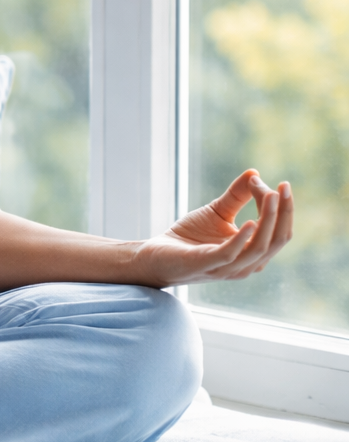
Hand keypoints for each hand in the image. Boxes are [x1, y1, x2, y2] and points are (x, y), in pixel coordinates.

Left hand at [135, 170, 293, 286]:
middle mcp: (247, 265)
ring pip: (259, 248)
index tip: (279, 183)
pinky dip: (242, 239)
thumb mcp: (217, 212)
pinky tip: (251, 221)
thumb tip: (255, 173)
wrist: (156, 255)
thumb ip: (237, 196)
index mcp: (253, 253)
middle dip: (283, 213)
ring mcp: (228, 268)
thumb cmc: (190, 237)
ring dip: (268, 221)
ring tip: (271, 196)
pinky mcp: (206, 264)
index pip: (280, 232)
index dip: (282, 208)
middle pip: (276, 240)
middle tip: (284, 187)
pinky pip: (230, 254)